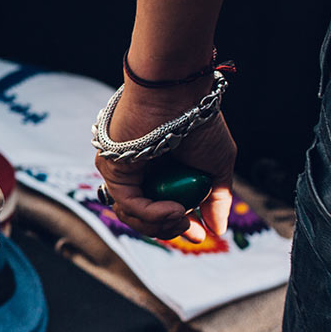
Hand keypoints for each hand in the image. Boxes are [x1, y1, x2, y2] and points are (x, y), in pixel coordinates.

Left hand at [94, 82, 236, 241]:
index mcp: (163, 174)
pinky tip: (175, 211)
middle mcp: (140, 174)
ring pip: (133, 215)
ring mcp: (124, 172)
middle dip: (169, 229)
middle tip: (192, 231)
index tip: (200, 236)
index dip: (178, 227)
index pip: (161, 210)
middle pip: (145, 218)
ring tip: (183, 217)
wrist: (178, 95)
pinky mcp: (111, 169)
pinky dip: (152, 212)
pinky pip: (128, 202)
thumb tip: (218, 230)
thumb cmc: (199, 123)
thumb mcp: (216, 166)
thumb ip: (216, 198)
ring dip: (161, 224)